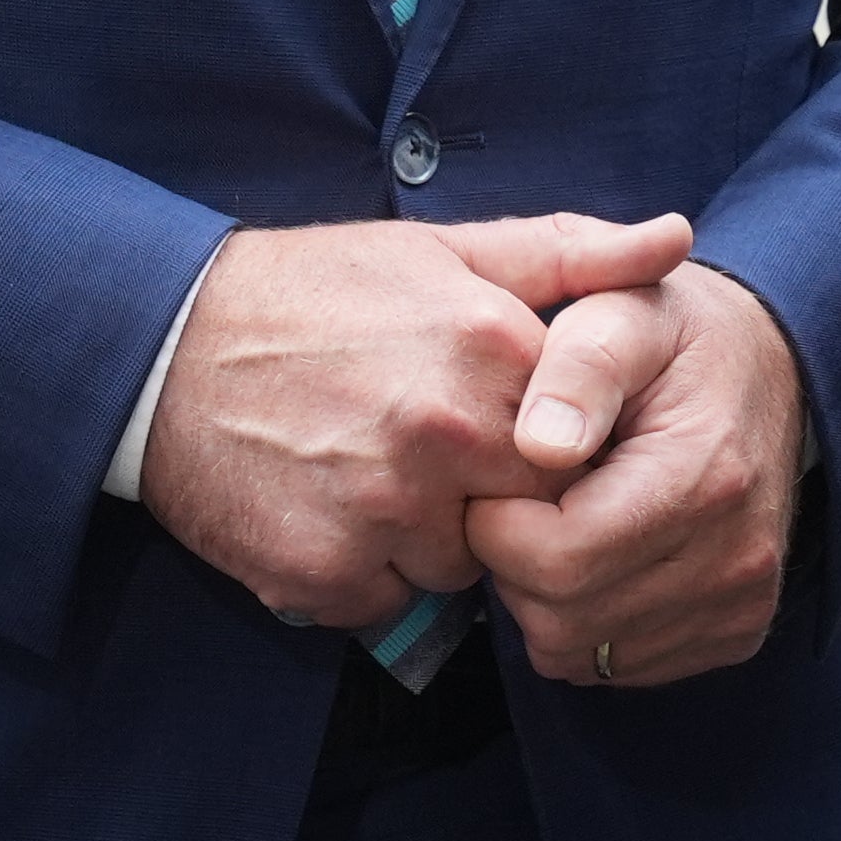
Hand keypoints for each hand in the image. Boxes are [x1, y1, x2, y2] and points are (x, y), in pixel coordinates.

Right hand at [142, 210, 690, 631]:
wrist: (163, 348)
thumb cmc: (315, 293)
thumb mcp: (445, 249)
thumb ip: (570, 254)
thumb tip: (677, 239)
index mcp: (490, 350)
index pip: (584, 437)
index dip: (549, 438)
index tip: (509, 418)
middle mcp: (445, 436)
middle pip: (533, 511)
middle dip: (496, 492)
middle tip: (430, 444)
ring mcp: (384, 513)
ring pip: (462, 566)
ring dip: (432, 537)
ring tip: (370, 467)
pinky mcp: (325, 576)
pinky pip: (388, 602)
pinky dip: (367, 570)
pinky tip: (328, 507)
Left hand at [465, 258, 809, 689]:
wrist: (772, 370)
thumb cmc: (679, 340)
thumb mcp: (625, 314)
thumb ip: (578, 366)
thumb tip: (540, 444)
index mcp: (705, 478)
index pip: (555, 559)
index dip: (498, 522)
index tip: (506, 471)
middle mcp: (736, 559)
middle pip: (559, 619)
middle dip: (514, 564)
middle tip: (529, 498)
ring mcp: (742, 605)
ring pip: (576, 653)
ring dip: (544, 598)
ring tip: (565, 519)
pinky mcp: (738, 634)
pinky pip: (613, 665)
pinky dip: (584, 621)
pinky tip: (602, 553)